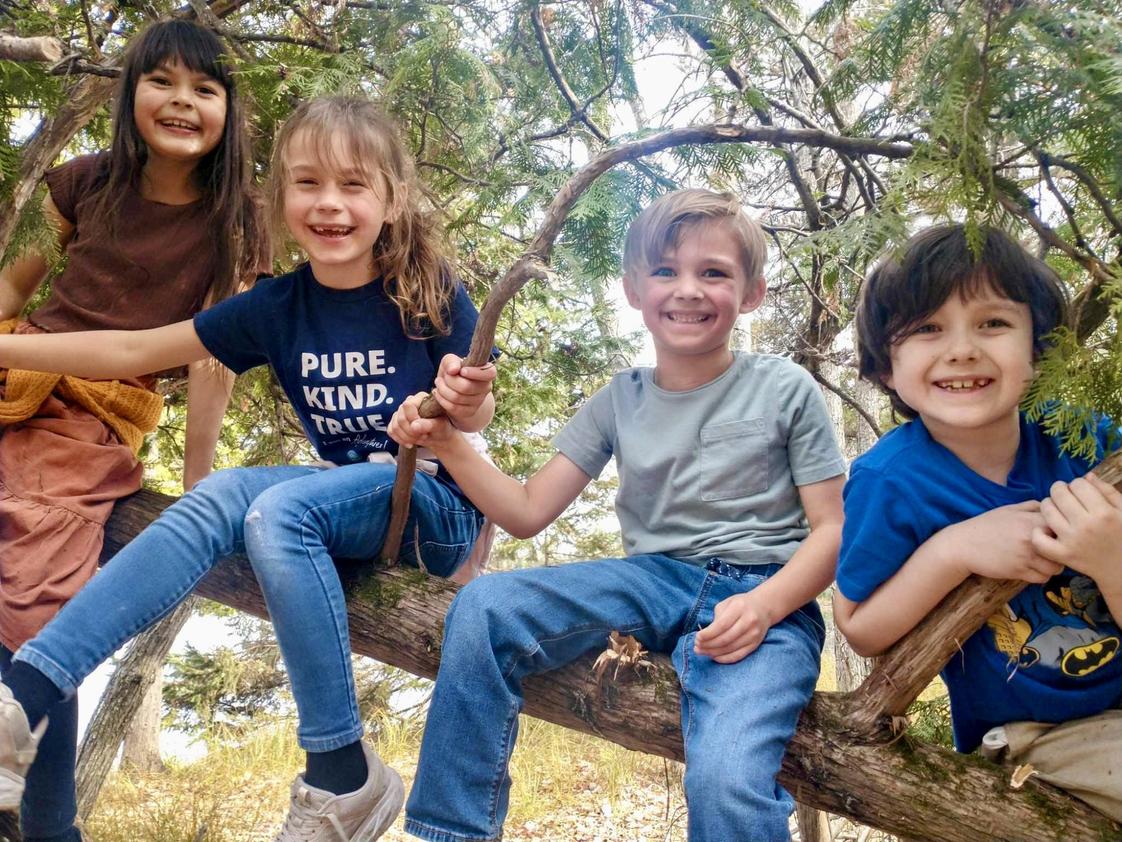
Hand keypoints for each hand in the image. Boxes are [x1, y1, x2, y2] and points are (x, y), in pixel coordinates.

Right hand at [388, 392, 456, 449]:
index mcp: (421, 398)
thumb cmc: (442, 428)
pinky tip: (410, 443)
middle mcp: (409, 402)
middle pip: (400, 418)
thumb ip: (429, 424)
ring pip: (395, 426)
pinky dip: (400, 439)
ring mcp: (401, 412)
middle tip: (424, 436)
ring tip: (419, 439)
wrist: (439, 437)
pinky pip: (391, 430)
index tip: (424, 430)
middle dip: (412, 432)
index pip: (408, 405)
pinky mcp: (396, 422)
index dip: (413, 420)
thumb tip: (414, 425)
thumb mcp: (440, 426)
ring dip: (407, 437)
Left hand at [433, 354, 496, 425]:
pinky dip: (442, 399)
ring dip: (443, 389)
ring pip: (457, 398)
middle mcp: (486, 388)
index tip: (462, 371)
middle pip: (466, 387)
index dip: (475, 373)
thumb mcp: (451, 361)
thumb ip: (452, 361)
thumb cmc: (454, 371)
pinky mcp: (469, 412)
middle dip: (449, 381)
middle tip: (443, 376)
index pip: (490, 373)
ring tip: (439, 383)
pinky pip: (453, 407)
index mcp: (487, 373)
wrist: (452, 389)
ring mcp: (479, 402)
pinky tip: (438, 393)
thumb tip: (453, 370)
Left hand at [694, 591, 773, 663]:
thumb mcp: (727, 603)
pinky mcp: (755, 644)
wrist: (764, 607)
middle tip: (697, 647)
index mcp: (739, 607)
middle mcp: (749, 621)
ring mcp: (754, 634)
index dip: (708, 634)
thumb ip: (717, 618)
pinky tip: (714, 657)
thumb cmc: (740, 604)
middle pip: (725, 638)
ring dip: (713, 653)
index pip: (722, 625)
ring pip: (731, 648)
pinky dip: (725, 658)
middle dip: (708, 645)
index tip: (697, 638)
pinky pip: (738, 655)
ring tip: (702, 652)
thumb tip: (705, 636)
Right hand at [939, 501, 1063, 583]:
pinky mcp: (1019, 572)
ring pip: (1055, 568)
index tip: (1057, 535)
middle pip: (1063, 549)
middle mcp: (1031, 539)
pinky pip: (1042, 578)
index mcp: (1031, 521)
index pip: (1063, 526)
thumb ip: (1031, 506)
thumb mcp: (1008, 509)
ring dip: (1053, 566)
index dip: (1064, 531)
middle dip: (1061, 551)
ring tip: (1044, 562)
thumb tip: (1049, 506)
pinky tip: (1033, 569)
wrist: (963, 545)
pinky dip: (1041, 575)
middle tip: (1054, 551)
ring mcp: (1026, 557)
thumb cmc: (985, 525)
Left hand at [1035, 474, 1121, 586]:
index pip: (1078, 484)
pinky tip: (1046, 528)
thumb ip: (1108, 491)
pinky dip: (1038, 532)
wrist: (1121, 568)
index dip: (1077, 484)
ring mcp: (1072, 540)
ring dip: (1048, 505)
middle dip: (1060, 490)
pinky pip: (1039, 539)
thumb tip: (1087, 476)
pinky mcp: (1063, 555)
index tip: (1080, 491)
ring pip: (1046, 510)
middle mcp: (1086, 525)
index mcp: (1104, 512)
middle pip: (1059, 494)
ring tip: (1056, 509)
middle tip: (1064, 496)